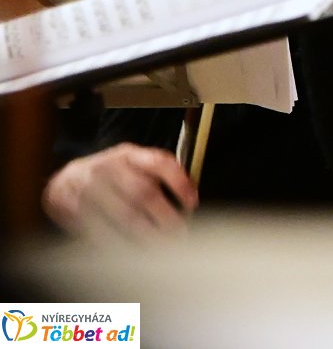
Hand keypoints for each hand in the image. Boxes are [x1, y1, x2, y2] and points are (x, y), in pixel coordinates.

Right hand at [43, 143, 197, 239]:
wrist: (65, 179)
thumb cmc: (111, 175)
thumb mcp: (133, 164)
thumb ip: (159, 175)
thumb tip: (190, 198)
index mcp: (129, 154)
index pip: (160, 162)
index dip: (179, 182)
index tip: (192, 202)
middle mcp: (109, 166)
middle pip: (143, 192)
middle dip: (165, 217)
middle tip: (180, 234)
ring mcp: (89, 186)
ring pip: (123, 215)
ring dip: (146, 234)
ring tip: (161, 249)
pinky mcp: (72, 206)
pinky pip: (99, 229)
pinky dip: (117, 243)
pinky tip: (130, 252)